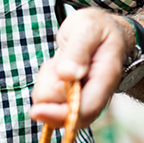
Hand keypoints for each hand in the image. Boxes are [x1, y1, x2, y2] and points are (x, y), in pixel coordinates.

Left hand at [29, 8, 127, 127]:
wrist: (102, 31)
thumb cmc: (96, 28)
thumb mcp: (87, 27)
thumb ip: (78, 50)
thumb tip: (68, 74)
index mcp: (106, 77)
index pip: (87, 108)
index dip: (61, 114)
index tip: (37, 110)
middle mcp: (97, 94)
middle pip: (64, 112)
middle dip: (48, 91)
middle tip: (55, 64)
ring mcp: (84, 97)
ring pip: (51, 104)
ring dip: (47, 82)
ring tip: (59, 61)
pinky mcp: (71, 97)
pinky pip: (48, 97)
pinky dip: (45, 82)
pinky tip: (56, 67)